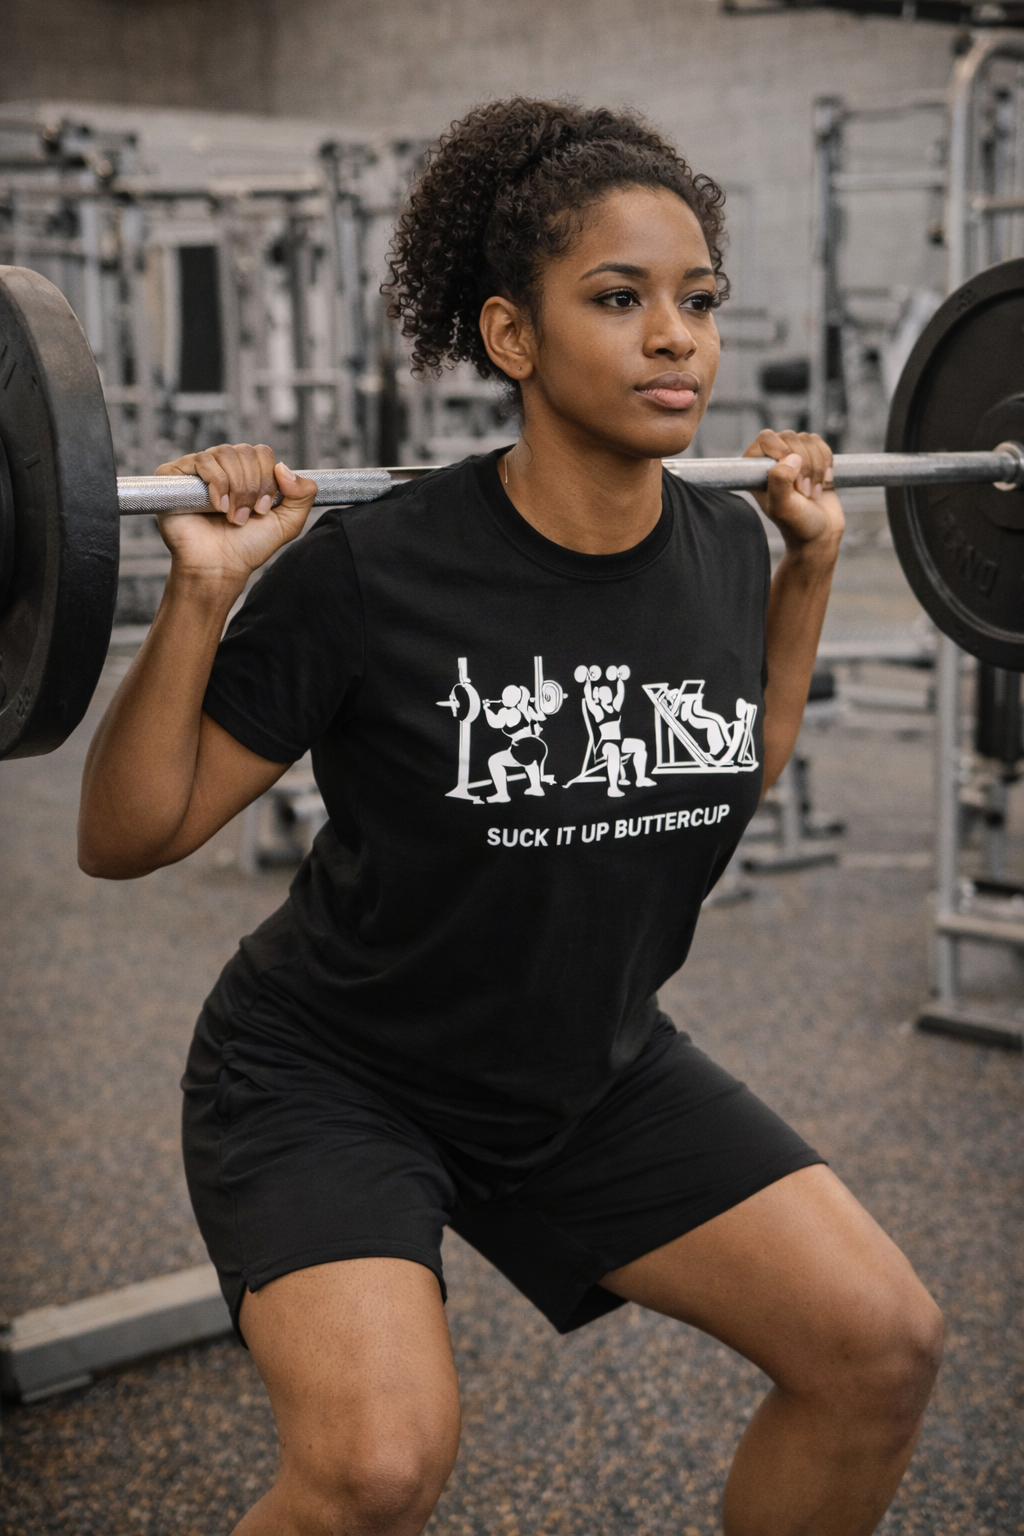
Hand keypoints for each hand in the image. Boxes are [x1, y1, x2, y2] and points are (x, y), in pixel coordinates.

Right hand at [154, 443, 316, 590]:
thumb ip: (304, 494)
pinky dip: (217, 484)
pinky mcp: (175, 474)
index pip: (262, 453)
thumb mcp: (288, 522)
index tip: (262, 510)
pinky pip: (203, 460)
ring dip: (236, 489)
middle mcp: (221, 467)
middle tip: (245, 516)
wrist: (219, 567)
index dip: (268, 480)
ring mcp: (197, 470)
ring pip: (226, 454)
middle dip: (252, 487)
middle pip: (246, 451)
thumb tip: (284, 467)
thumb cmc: (247, 547)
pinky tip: (217, 507)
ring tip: (231, 516)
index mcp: (245, 473)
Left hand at [742, 429, 843, 554]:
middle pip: (790, 437)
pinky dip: (826, 463)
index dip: (782, 452)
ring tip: (812, 492)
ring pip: (808, 440)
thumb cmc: (797, 524)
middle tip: (803, 492)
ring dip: (816, 468)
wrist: (820, 533)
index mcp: (754, 469)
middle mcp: (770, 460)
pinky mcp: (811, 458)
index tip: (791, 480)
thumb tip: (791, 458)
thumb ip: (779, 482)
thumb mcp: (783, 507)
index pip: (766, 438)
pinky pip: (821, 444)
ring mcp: (791, 457)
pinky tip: (823, 483)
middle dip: (804, 465)